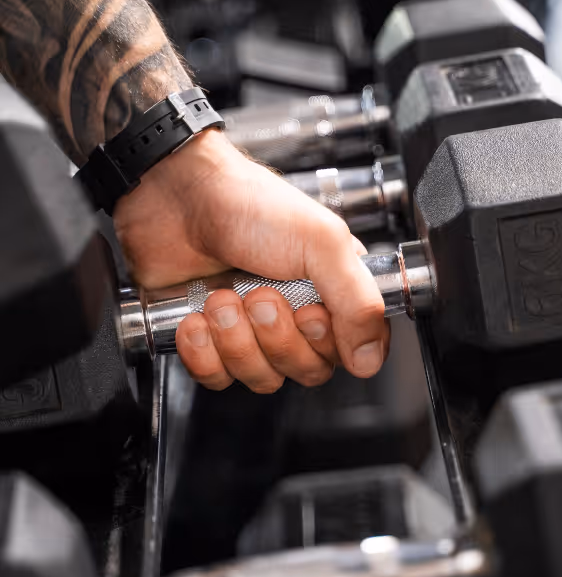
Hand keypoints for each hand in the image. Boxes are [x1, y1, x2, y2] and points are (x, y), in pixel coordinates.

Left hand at [113, 129, 388, 392]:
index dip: (328, 342)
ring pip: (262, 378)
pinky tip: (197, 316)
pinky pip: (217, 378)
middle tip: (260, 294)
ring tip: (222, 297)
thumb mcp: (321, 243)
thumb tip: (371, 359)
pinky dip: (204, 351)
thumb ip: (359, 302)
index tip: (309, 312)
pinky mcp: (212, 341)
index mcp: (334, 291)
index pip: (352, 351)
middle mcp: (297, 315)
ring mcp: (253, 331)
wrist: (175, 198)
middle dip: (277, 336)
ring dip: (237, 340)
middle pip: (307, 370)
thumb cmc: (248, 205)